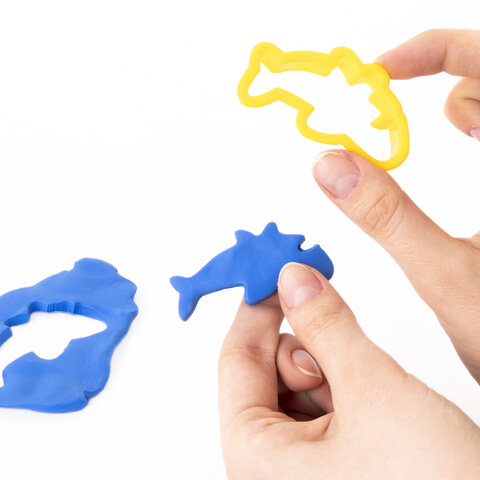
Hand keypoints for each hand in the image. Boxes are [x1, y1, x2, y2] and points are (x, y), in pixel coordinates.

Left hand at [219, 264, 479, 478]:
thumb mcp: (373, 391)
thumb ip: (327, 326)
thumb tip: (294, 278)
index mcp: (256, 460)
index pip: (235, 360)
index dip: (257, 309)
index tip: (277, 272)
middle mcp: (269, 471)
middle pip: (266, 373)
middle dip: (306, 349)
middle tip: (342, 344)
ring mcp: (300, 473)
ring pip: (298, 388)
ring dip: (332, 373)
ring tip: (373, 394)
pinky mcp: (330, 471)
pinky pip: (322, 411)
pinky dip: (345, 393)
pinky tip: (376, 405)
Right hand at [308, 30, 479, 382]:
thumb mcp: (446, 276)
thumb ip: (386, 217)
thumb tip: (331, 165)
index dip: (435, 51)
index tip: (382, 70)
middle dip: (445, 72)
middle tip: (391, 97)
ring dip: (464, 96)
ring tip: (425, 117)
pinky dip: (476, 118)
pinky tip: (462, 129)